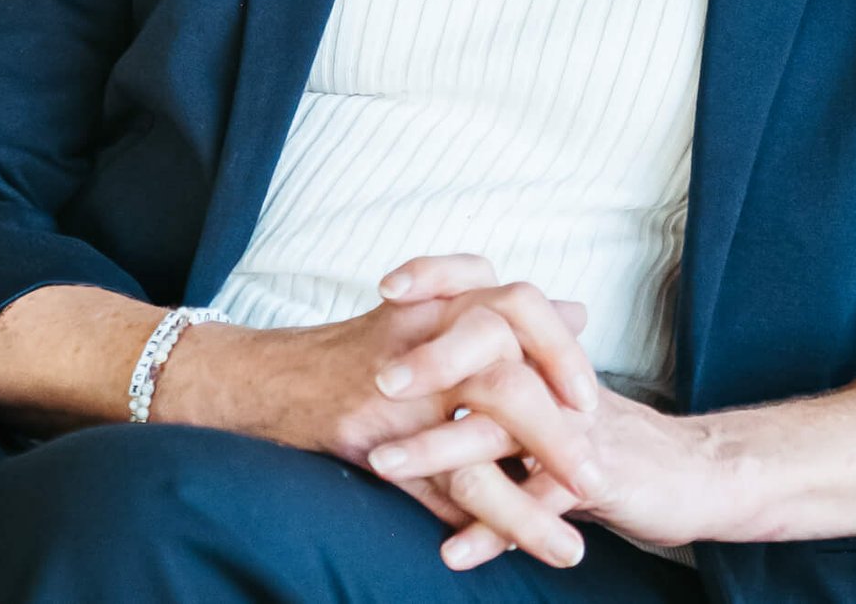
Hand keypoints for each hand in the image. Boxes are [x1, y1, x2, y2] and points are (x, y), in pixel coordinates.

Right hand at [168, 252, 606, 568]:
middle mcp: (424, 336)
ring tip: (572, 543)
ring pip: (479, 434)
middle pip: (508, 369)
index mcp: (442, 302)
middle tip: (596, 472)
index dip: (561, 350)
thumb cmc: (352, 352)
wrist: (260, 376)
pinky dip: (482, 522)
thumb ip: (500, 318)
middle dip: (558, 427)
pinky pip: (440, 483)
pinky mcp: (375, 435)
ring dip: (529, 494)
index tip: (591, 397)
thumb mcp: (426, 316)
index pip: (520, 305)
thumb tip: (578, 309)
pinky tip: (514, 552)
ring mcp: (398, 388)